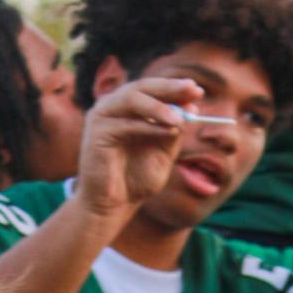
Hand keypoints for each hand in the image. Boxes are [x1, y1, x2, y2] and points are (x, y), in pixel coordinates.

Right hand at [73, 77, 203, 222]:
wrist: (113, 205)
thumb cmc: (136, 179)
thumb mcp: (164, 151)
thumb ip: (174, 129)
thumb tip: (191, 106)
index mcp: (126, 108)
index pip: (151, 89)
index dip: (174, 87)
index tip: (197, 91)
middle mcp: (111, 107)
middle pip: (141, 87)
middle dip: (169, 88)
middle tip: (192, 90)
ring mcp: (101, 118)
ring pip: (131, 99)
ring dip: (159, 107)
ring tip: (180, 118)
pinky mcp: (95, 134)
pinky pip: (125, 124)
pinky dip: (149, 126)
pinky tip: (169, 131)